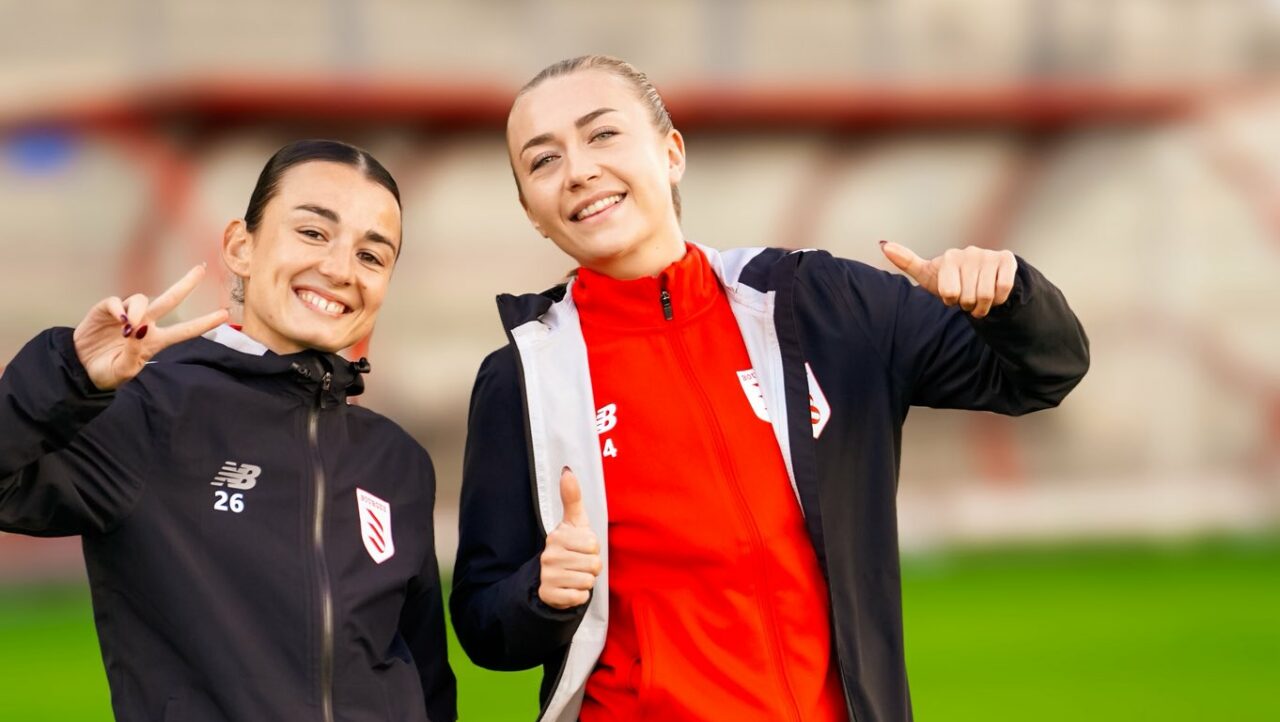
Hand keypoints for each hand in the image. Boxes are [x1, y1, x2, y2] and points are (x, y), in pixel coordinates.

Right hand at [73, 264, 229, 390]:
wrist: (80, 368)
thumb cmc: (106, 372)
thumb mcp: (122, 372)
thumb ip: (133, 356)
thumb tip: (139, 331)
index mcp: (155, 341)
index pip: (184, 331)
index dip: (204, 323)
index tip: (224, 315)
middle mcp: (145, 324)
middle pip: (170, 300)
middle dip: (186, 284)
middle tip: (200, 269)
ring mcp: (126, 315)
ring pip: (142, 299)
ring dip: (140, 309)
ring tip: (131, 326)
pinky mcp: (105, 310)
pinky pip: (116, 302)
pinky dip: (119, 307)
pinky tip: (120, 318)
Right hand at [538, 468, 600, 609]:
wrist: (551, 580)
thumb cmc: (570, 547)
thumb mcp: (574, 523)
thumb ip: (572, 497)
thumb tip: (567, 470)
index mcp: (557, 536)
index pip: (593, 545)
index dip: (593, 550)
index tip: (581, 549)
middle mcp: (549, 555)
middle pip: (594, 564)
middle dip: (591, 567)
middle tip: (578, 565)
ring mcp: (547, 576)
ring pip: (588, 581)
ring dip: (586, 581)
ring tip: (574, 576)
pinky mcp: (549, 595)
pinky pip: (580, 597)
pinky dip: (579, 596)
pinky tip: (569, 589)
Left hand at [881, 242, 1016, 318]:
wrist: (984, 276)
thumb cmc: (951, 279)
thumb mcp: (928, 274)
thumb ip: (907, 262)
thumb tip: (883, 244)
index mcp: (949, 257)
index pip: (949, 294)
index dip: (951, 300)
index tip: (951, 295)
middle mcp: (969, 252)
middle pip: (968, 297)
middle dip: (968, 305)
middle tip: (967, 298)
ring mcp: (989, 255)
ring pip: (986, 295)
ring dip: (983, 305)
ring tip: (979, 300)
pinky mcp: (1007, 259)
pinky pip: (1003, 288)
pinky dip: (999, 298)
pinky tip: (994, 294)